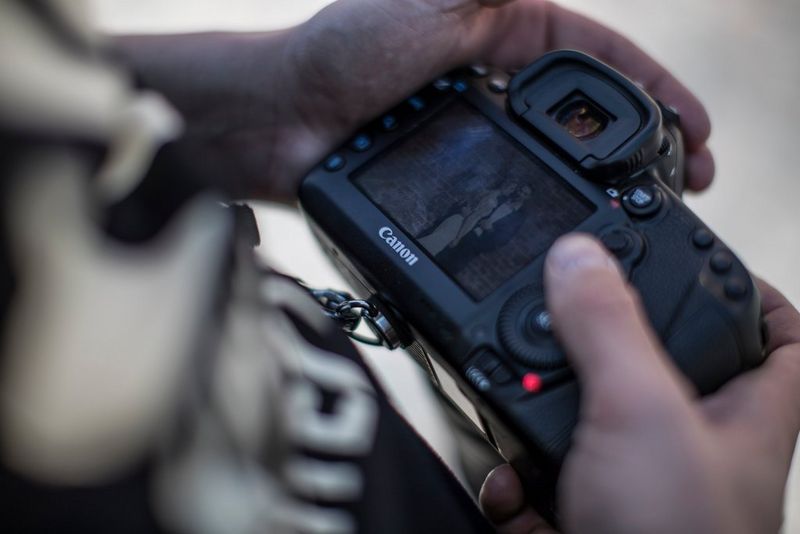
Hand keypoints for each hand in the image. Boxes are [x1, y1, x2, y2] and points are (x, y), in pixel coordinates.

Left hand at [116, 0, 713, 201]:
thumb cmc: (348, 51)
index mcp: (504, 30)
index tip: (694, 129)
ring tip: (651, 209)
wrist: (285, 120)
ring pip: (560, 157)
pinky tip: (576, 227)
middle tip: (688, 178)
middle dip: (647, 141)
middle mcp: (497, 81)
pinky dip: (551, 207)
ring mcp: (480, 132)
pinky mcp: (456, 177)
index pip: (598, 58)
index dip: (654, 89)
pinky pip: (517, 191)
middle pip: (589, 112)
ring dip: (609, 180)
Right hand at [480, 235, 799, 533]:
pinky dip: (518, 482)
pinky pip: (549, 482)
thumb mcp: (642, 414)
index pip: (781, 338)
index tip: (711, 259)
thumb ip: (610, 327)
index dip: (755, 292)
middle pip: (661, 368)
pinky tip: (513, 488)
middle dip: (605, 345)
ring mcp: (638, 487)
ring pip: (589, 424)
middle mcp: (692, 446)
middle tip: (571, 320)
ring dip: (542, 415)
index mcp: (740, 415)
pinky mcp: (589, 519)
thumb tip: (579, 258)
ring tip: (519, 400)